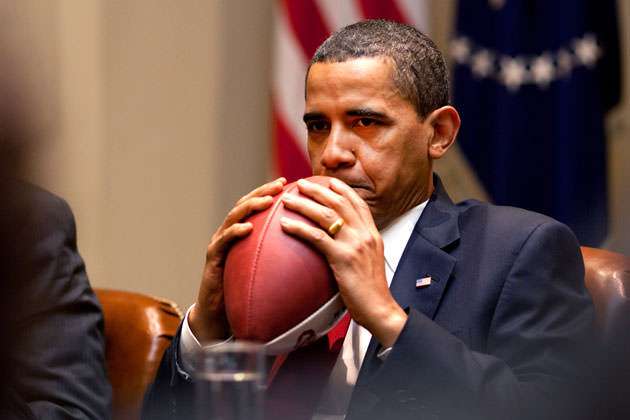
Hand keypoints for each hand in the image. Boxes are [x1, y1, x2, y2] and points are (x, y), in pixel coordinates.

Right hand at [189, 177, 286, 342]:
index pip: (257, 206)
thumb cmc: (246, 293)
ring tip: (266, 201)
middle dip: (262, 192)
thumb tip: (312, 252)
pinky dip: (234, 233)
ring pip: (233, 217)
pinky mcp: (212, 259)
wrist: (219, 316)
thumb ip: (279, 258)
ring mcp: (219, 244)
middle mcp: (229, 234)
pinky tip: (247, 228)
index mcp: (242, 234)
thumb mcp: (266, 270)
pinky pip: (223, 242)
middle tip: (279, 185)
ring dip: (250, 207)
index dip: (271, 193)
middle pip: (245, 205)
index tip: (289, 184)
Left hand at [280, 178, 406, 346]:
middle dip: (318, 190)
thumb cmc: (372, 291)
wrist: (380, 309)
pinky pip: (316, 237)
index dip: (342, 190)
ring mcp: (354, 245)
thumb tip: (345, 242)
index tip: (328, 181)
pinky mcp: (343, 258)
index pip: (358, 204)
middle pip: (339, 203)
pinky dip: (299, 228)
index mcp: (373, 234)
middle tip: (301, 184)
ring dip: (304, 204)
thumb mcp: (370, 261)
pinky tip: (285, 224)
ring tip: (288, 199)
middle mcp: (365, 235)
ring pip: (326, 215)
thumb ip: (360, 247)